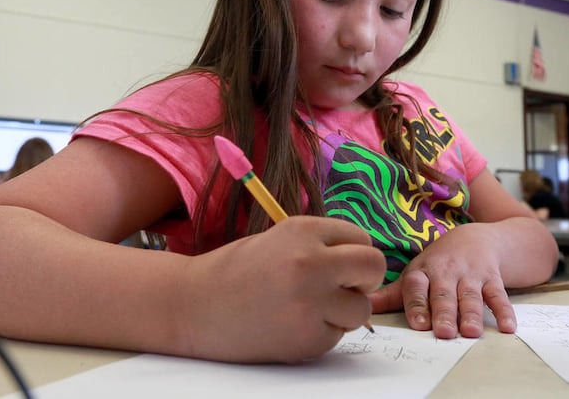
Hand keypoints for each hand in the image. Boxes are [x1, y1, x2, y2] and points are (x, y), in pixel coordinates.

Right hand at [178, 216, 385, 362]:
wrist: (193, 306)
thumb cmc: (236, 271)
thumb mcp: (280, 239)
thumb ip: (321, 245)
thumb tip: (363, 261)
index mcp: (304, 229)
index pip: (362, 238)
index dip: (353, 254)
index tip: (338, 265)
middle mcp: (311, 262)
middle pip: (374, 267)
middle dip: (363, 279)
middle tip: (340, 287)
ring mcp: (311, 302)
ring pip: (362, 308)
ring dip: (343, 311)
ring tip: (306, 308)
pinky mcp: (307, 338)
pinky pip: (338, 336)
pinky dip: (321, 334)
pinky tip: (290, 325)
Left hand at [368, 223, 515, 338]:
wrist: (475, 237)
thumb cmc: (437, 263)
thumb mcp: (414, 274)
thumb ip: (391, 295)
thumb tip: (361, 307)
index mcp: (422, 271)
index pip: (416, 287)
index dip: (416, 304)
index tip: (418, 324)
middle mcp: (445, 271)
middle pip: (443, 294)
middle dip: (443, 313)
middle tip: (442, 333)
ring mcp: (469, 273)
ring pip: (470, 296)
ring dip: (471, 314)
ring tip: (470, 332)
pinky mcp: (492, 277)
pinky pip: (498, 295)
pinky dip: (504, 311)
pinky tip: (508, 327)